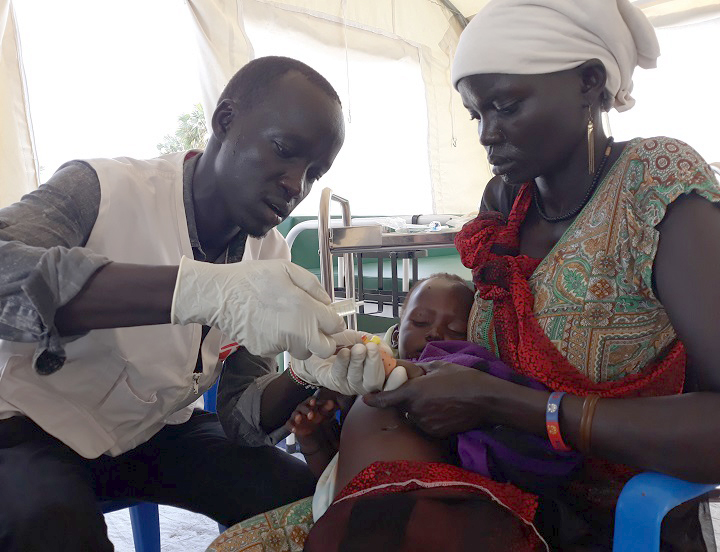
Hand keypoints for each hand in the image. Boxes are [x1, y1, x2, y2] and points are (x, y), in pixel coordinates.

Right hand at [171, 256, 344, 358]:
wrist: (220, 295)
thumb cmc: (253, 278)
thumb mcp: (287, 269)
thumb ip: (313, 286)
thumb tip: (327, 301)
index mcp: (306, 309)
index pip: (336, 326)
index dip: (334, 322)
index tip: (328, 317)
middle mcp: (297, 331)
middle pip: (325, 349)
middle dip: (324, 340)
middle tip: (316, 328)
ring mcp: (281, 344)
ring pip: (303, 352)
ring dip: (303, 342)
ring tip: (290, 324)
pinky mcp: (266, 351)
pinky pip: (282, 350)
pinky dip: (281, 341)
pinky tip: (269, 324)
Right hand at [285, 396, 338, 437]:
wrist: (311, 430)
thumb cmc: (317, 417)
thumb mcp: (323, 413)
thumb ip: (327, 407)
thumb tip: (331, 402)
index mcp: (309, 404)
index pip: (310, 400)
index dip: (311, 401)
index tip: (314, 401)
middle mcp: (301, 409)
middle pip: (302, 407)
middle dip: (306, 410)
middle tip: (311, 415)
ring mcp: (296, 416)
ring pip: (295, 415)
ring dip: (296, 416)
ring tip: (299, 418)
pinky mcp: (292, 425)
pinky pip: (289, 424)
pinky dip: (291, 426)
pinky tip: (294, 429)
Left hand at [290, 330, 387, 394]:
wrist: (317, 345)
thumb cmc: (340, 342)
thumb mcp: (360, 338)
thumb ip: (375, 343)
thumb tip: (387, 351)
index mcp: (375, 373)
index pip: (390, 383)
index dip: (396, 381)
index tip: (400, 371)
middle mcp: (364, 383)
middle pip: (374, 382)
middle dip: (374, 364)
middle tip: (371, 349)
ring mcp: (349, 385)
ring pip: (357, 378)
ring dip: (358, 362)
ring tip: (357, 348)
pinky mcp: (334, 383)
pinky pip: (340, 374)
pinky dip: (343, 362)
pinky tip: (344, 352)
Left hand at [362, 361, 495, 437]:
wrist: (486, 400)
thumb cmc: (463, 378)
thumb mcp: (439, 366)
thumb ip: (419, 369)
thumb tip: (408, 369)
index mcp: (413, 392)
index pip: (387, 399)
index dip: (375, 399)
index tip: (366, 399)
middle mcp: (416, 410)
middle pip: (402, 407)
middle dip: (406, 400)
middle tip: (422, 392)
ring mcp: (426, 424)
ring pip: (414, 417)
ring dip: (419, 410)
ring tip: (438, 400)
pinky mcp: (436, 433)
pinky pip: (426, 425)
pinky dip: (430, 418)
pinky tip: (444, 410)